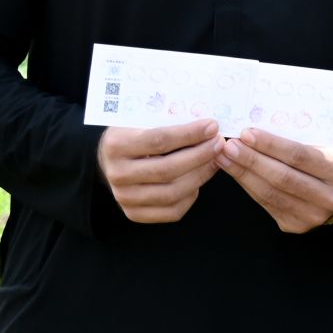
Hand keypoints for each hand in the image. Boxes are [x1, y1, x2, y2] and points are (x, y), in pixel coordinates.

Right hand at [96, 120, 223, 223]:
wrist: (113, 158)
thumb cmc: (135, 133)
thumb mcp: (143, 119)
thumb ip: (171, 119)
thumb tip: (209, 124)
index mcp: (116, 145)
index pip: (159, 140)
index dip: (190, 134)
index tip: (213, 127)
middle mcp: (117, 174)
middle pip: (167, 170)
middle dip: (200, 156)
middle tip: (219, 143)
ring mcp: (124, 197)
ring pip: (172, 192)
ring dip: (201, 175)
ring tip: (215, 159)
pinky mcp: (134, 213)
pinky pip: (172, 211)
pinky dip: (191, 196)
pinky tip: (199, 178)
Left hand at [217, 127, 332, 233]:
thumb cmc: (329, 166)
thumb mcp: (326, 150)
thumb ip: (301, 143)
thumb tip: (260, 130)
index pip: (299, 156)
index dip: (271, 145)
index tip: (247, 134)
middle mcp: (328, 196)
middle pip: (282, 176)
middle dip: (251, 160)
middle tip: (229, 146)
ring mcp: (311, 215)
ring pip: (270, 193)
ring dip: (243, 174)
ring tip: (225, 158)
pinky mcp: (295, 225)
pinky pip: (266, 204)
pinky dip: (248, 187)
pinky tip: (236, 173)